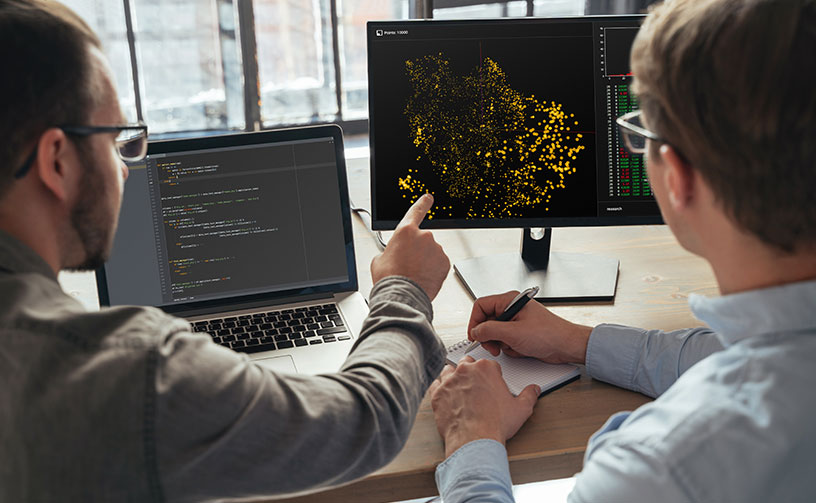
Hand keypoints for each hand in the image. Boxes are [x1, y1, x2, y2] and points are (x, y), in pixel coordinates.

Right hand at [370, 194, 449, 299]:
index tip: (428, 198)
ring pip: (431, 253)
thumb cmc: (390, 279)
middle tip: (407, 265)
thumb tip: (394, 253)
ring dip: (425, 261)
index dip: (423, 203)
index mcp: (405, 231)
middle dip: (417, 250)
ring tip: (414, 274)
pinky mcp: (445, 262)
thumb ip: (391, 249)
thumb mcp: (380, 259)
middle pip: (422, 239)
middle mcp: (424, 236)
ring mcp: (436, 249)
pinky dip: (433, 269)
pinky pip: (439, 263)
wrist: (402, 296)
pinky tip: (423, 277)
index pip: (416, 211)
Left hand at [430, 356, 539, 457]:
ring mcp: (449, 381)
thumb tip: (534, 390)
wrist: (474, 440)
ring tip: (460, 388)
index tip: (492, 384)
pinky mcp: (437, 394)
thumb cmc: (495, 424)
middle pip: (467, 362)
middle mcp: (465, 370)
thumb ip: (529, 396)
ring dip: (454, 376)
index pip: (489, 364)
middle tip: (476, 385)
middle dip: (472, 371)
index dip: (492, 375)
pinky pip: (435, 384)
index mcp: (486, 368)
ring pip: (449, 370)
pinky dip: (439, 388)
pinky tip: (445, 394)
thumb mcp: (521, 409)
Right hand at [468, 291, 591, 363]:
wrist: (566, 346)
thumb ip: (489, 330)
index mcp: (509, 300)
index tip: (474, 336)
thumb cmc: (549, 334)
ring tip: (510, 347)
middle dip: (488, 336)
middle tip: (492, 346)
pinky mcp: (520, 333)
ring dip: (499, 343)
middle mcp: (511, 308)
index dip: (474, 321)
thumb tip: (475, 331)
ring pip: (494, 332)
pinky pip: (505, 340)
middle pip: (486, 320)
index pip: (481, 305)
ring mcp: (515, 321)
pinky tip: (520, 349)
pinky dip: (509, 347)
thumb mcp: (513, 333)